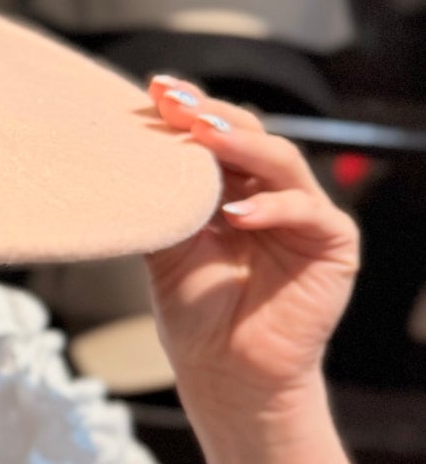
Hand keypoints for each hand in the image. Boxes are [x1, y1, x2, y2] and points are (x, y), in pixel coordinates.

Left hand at [140, 76, 361, 413]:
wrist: (225, 373)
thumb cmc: (197, 312)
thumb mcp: (167, 247)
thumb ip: (163, 200)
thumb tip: (129, 150)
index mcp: (232, 187)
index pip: (214, 137)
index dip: (188, 110)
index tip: (155, 89)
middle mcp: (270, 192)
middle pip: (248, 136)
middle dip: (212, 115)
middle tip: (178, 102)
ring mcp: (304, 214)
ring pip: (280, 161)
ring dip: (242, 145)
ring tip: (203, 135)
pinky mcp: (332, 242)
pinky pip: (305, 211)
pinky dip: (271, 208)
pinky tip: (236, 213)